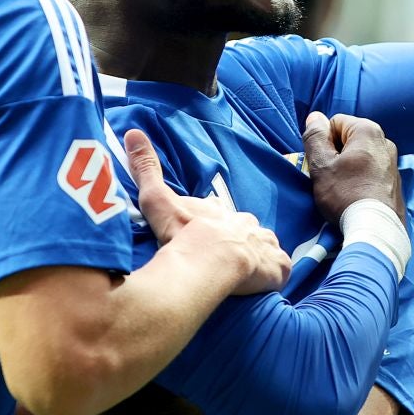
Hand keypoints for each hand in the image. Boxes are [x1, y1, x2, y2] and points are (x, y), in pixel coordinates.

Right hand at [122, 128, 290, 294]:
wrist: (209, 260)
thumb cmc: (183, 234)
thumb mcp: (158, 201)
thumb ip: (146, 169)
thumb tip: (132, 133)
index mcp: (220, 212)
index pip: (219, 212)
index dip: (214, 219)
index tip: (205, 230)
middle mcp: (246, 225)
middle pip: (245, 228)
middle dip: (239, 237)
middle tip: (226, 254)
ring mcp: (264, 245)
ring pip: (265, 246)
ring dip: (259, 254)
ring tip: (248, 269)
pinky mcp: (276, 267)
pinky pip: (280, 269)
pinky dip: (275, 273)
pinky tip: (267, 281)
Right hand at [303, 112, 404, 222]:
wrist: (376, 230)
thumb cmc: (346, 195)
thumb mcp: (321, 165)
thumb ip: (314, 137)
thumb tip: (314, 117)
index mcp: (367, 130)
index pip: (334, 123)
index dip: (322, 142)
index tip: (321, 163)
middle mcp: (385, 141)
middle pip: (348, 140)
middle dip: (335, 155)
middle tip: (328, 178)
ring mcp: (392, 162)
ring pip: (359, 157)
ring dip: (346, 169)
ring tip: (341, 190)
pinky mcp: (394, 181)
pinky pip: (370, 172)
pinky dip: (360, 180)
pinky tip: (354, 197)